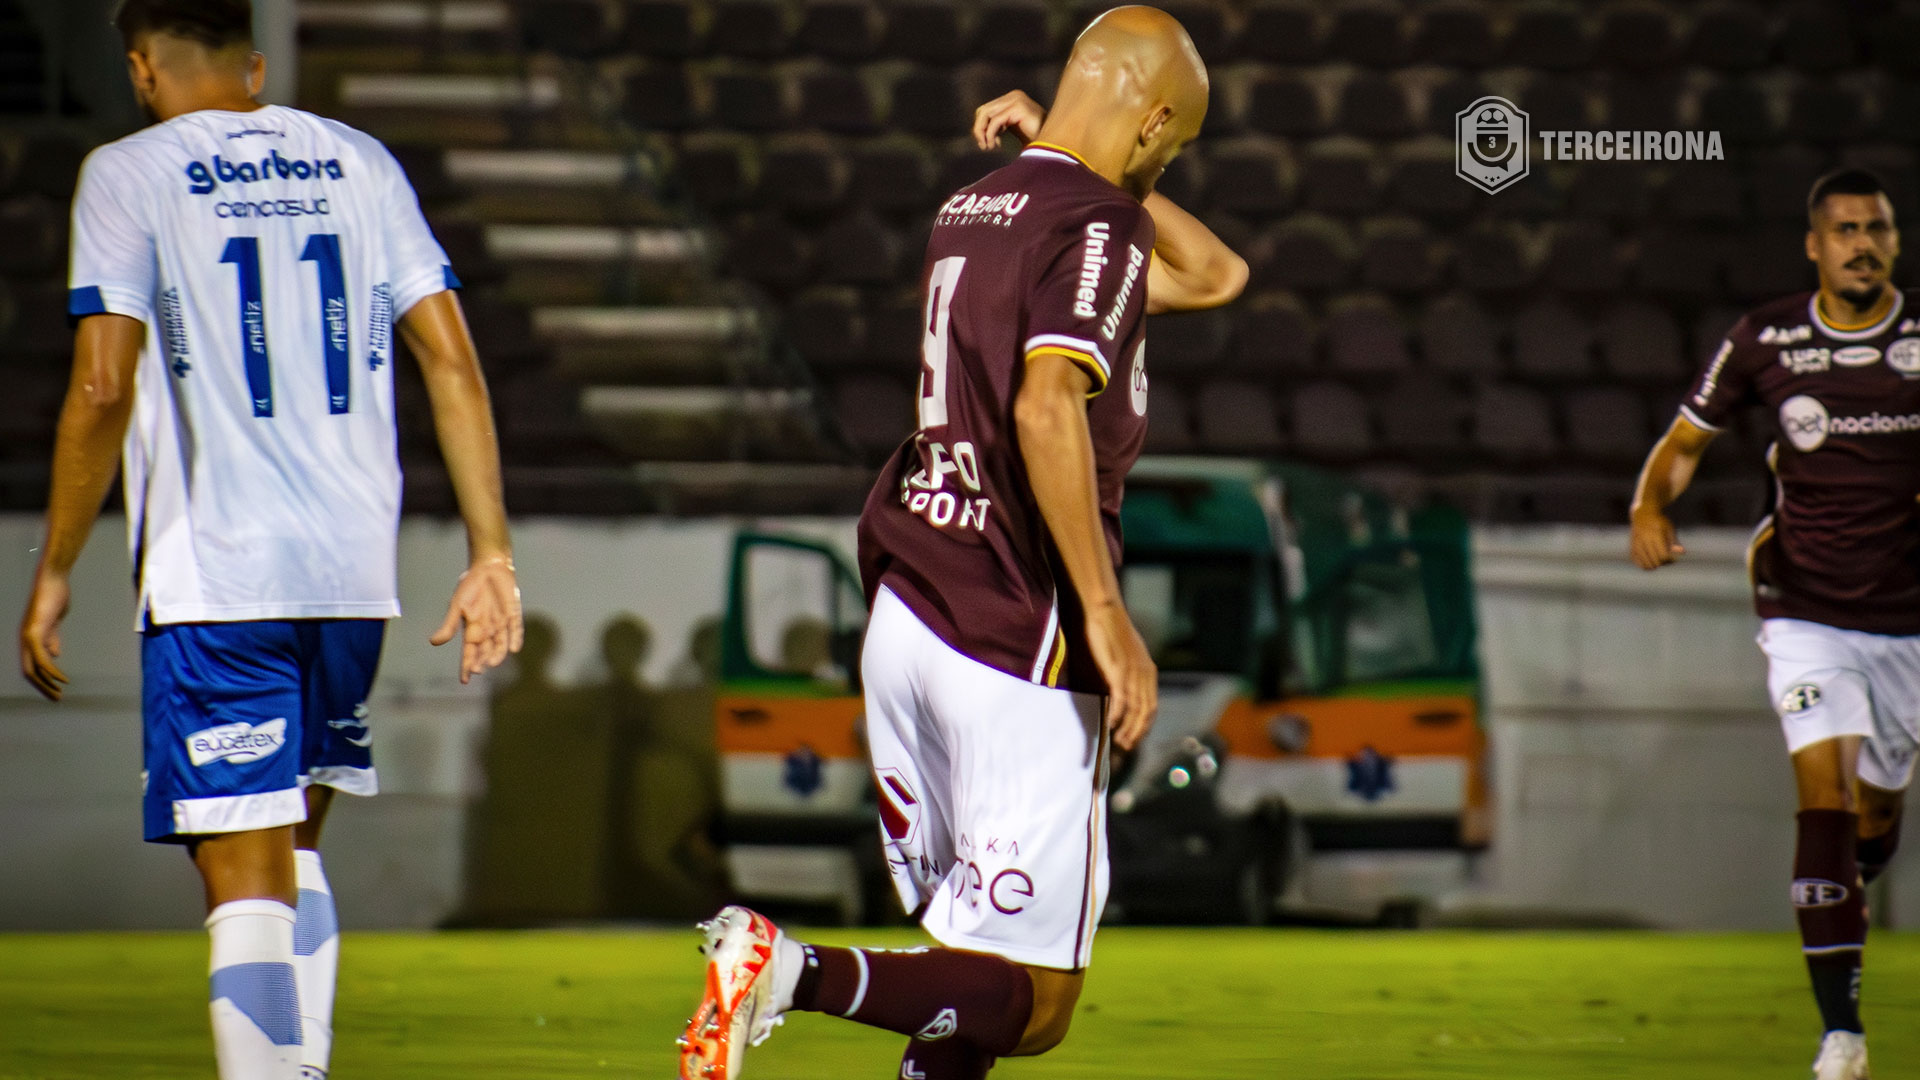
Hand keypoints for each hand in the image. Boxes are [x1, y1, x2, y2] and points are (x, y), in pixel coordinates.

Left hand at [20, 569, 70, 700]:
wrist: (53, 581)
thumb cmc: (54, 597)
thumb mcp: (53, 622)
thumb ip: (52, 638)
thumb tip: (54, 654)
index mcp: (29, 639)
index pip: (31, 666)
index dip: (41, 680)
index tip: (55, 690)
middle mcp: (25, 640)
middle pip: (29, 672)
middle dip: (43, 688)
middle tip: (56, 699)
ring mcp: (28, 637)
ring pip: (34, 668)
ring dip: (47, 683)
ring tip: (59, 693)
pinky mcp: (35, 633)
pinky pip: (42, 658)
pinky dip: (52, 671)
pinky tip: (62, 678)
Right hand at [431, 556, 523, 683]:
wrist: (488, 568)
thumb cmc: (470, 586)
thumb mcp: (457, 606)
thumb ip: (449, 625)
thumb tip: (434, 643)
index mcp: (472, 629)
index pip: (469, 653)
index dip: (467, 666)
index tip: (465, 680)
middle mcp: (487, 630)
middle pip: (485, 651)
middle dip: (482, 661)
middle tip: (479, 669)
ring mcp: (501, 623)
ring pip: (500, 644)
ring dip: (497, 654)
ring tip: (492, 662)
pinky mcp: (513, 614)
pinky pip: (515, 629)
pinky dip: (515, 638)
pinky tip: (513, 648)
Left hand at [973, 90, 1045, 149]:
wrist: (1052, 143)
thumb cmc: (1033, 138)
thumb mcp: (1011, 128)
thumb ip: (997, 124)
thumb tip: (977, 129)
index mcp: (1011, 98)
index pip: (986, 109)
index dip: (981, 126)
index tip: (986, 143)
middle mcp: (1014, 95)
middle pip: (984, 110)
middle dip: (979, 129)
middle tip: (984, 146)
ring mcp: (1016, 99)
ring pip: (986, 114)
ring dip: (983, 133)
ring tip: (988, 146)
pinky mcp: (1018, 107)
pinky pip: (995, 121)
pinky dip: (990, 134)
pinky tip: (995, 144)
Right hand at [1083, 599, 1157, 751]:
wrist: (1105, 611)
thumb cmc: (1111, 631)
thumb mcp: (1125, 656)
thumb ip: (1127, 673)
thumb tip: (1122, 688)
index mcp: (1148, 672)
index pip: (1152, 707)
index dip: (1144, 727)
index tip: (1134, 739)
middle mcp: (1145, 674)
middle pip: (1146, 713)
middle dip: (1137, 733)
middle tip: (1125, 748)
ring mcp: (1133, 673)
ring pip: (1135, 710)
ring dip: (1127, 729)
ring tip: (1118, 742)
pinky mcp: (1119, 670)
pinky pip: (1121, 699)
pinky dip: (1116, 715)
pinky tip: (1110, 725)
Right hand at [1629, 508, 1684, 569]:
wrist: (1643, 513)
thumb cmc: (1660, 521)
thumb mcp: (1669, 529)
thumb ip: (1675, 541)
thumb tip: (1682, 552)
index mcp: (1655, 535)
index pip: (1663, 555)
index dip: (1670, 560)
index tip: (1673, 558)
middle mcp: (1644, 539)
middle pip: (1655, 561)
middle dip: (1663, 563)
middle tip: (1667, 559)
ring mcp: (1636, 543)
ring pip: (1645, 563)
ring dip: (1654, 566)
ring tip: (1658, 561)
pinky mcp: (1631, 546)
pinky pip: (1636, 561)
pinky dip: (1643, 565)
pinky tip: (1649, 562)